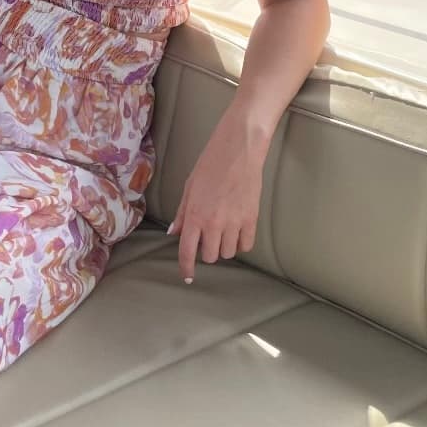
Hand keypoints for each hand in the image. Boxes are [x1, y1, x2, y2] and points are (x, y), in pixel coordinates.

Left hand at [169, 106, 267, 281]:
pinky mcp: (252, 219)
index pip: (187, 251)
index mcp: (195, 215)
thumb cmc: (211, 164)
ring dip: (224, 246)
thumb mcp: (190, 187)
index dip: (186, 267)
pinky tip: (238, 231)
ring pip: (228, 253)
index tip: (187, 276)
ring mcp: (234, 222)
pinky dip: (241, 242)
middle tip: (208, 234)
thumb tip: (174, 232)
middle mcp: (214, 223)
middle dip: (207, 249)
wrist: (239, 150)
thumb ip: (183, 213)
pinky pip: (246, 245)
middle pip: (210, 256)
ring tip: (224, 229)